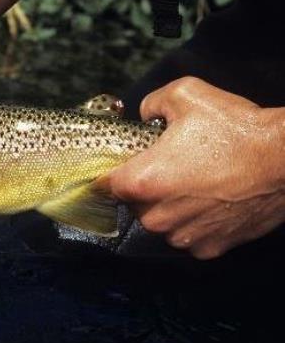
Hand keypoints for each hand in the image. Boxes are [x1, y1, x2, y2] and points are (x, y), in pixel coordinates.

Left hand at [105, 77, 284, 258]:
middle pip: (134, 205)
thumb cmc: (236, 129)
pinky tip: (211, 201)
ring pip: (161, 223)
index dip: (113, 173)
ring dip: (170, 207)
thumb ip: (152, 102)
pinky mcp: (209, 248)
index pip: (106, 185)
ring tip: (195, 183)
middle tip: (171, 168)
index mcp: (143, 181)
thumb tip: (145, 113)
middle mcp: (157, 216)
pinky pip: (189, 236)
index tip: (122, 167)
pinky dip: (196, 222)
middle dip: (146, 188)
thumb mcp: (185, 94)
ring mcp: (183, 235)